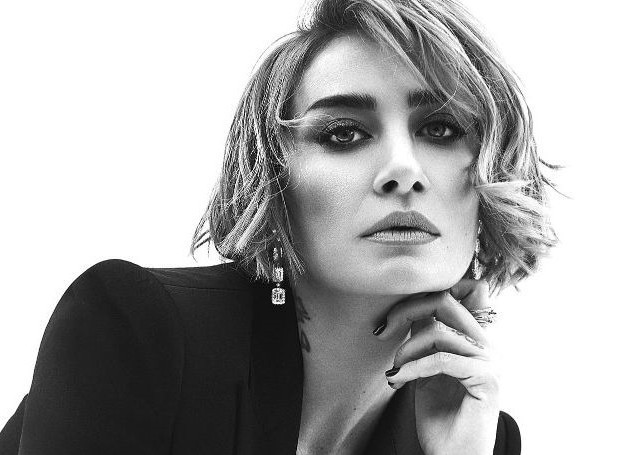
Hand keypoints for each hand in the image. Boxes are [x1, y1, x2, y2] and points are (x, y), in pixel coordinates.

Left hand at [377, 279, 499, 454]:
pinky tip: (399, 380)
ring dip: (406, 349)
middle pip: (446, 301)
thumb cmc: (440, 417)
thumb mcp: (425, 368)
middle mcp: (485, 343)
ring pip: (439, 331)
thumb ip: (424, 339)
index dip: (423, 294)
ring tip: (395, 369)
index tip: (394, 314)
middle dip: (407, 310)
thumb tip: (410, 310)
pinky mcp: (487, 379)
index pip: (457, 292)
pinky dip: (414, 368)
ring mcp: (490, 360)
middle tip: (383, 330)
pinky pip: (443, 360)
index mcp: (473, 337)